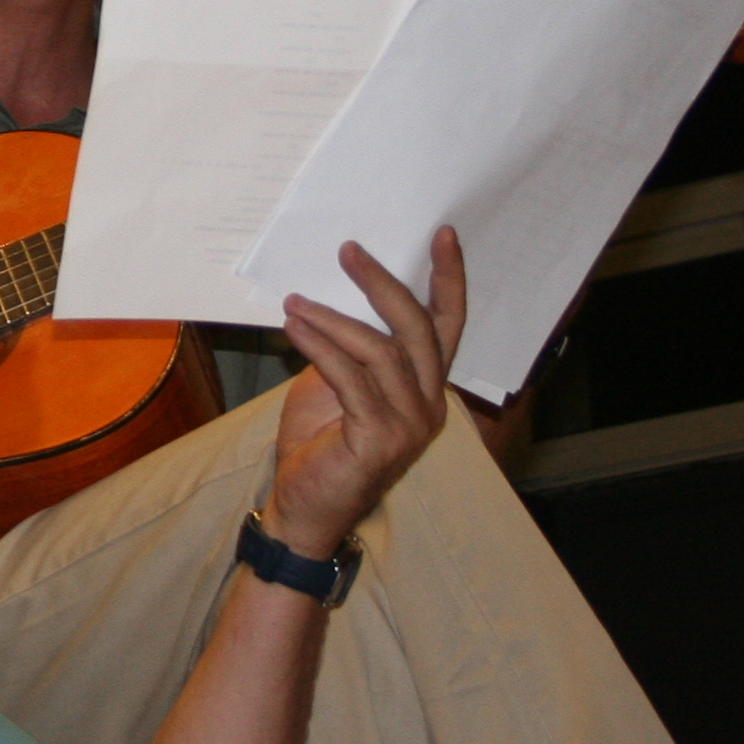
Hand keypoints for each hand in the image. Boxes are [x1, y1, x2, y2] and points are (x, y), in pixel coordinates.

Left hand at [264, 229, 465, 559]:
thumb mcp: (338, 382)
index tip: (442, 235)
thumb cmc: (321, 443)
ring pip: (381, 351)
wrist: (304, 508)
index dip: (448, 280)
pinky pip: (351, 378)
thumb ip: (349, 345)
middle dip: (384, 284)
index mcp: (426, 386)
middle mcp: (429, 404)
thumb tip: (330, 292)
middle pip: (417, 328)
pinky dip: (321, 346)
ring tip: (297, 300)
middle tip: (349, 251)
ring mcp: (410, 425)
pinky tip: (295, 326)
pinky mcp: (380, 439)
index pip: (447, 325)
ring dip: (335, 318)